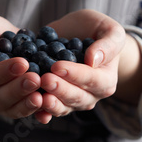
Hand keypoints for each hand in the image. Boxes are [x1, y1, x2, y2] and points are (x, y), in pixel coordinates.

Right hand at [0, 12, 42, 118]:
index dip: (1, 73)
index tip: (21, 63)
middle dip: (17, 90)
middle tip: (36, 78)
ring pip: (12, 109)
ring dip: (28, 102)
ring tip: (43, 93)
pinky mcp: (14, 104)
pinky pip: (24, 110)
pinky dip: (38, 110)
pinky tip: (49, 104)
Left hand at [36, 9, 125, 123]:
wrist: (78, 32)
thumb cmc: (97, 29)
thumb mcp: (109, 30)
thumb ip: (108, 44)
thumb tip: (93, 60)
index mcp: (106, 80)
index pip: (91, 79)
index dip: (74, 74)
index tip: (57, 66)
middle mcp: (91, 95)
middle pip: (76, 97)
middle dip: (59, 89)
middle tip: (45, 79)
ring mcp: (72, 100)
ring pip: (63, 107)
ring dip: (50, 103)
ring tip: (38, 96)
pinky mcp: (56, 99)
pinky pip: (48, 110)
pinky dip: (40, 111)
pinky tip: (32, 107)